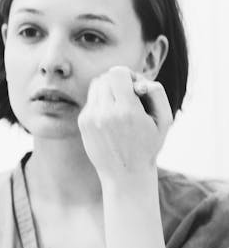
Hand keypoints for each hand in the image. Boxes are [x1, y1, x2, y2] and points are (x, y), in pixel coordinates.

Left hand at [78, 66, 172, 185]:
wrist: (125, 174)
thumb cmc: (148, 146)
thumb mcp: (165, 120)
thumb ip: (157, 93)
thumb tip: (140, 81)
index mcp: (127, 112)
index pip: (117, 72)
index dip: (128, 74)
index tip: (136, 87)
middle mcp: (105, 113)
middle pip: (105, 77)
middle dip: (119, 81)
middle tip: (129, 96)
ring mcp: (91, 118)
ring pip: (96, 85)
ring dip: (108, 89)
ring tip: (120, 104)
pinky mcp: (83, 122)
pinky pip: (91, 99)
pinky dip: (101, 102)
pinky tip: (111, 117)